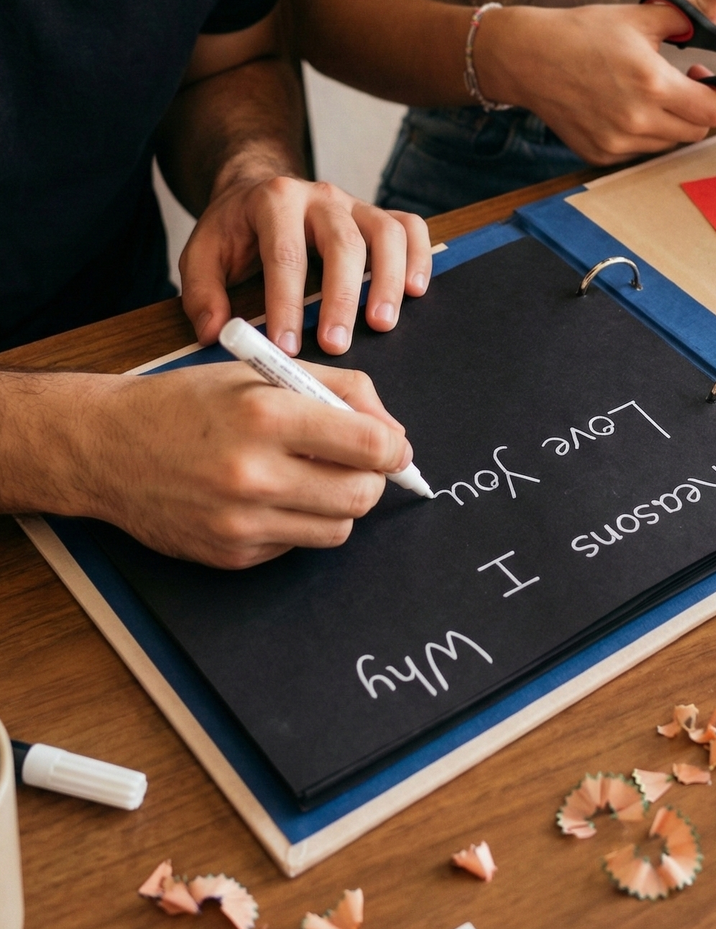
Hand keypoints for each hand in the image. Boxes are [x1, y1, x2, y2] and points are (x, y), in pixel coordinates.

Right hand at [80, 363, 411, 567]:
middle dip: (372, 480)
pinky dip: (297, 524)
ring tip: (312, 479)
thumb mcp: (262, 373)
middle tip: (357, 465)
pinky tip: (269, 498)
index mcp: (267, 414)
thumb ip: (338, 389)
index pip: (371, 445)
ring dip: (339, 505)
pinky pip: (297, 547)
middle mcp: (255, 473)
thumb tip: (393, 432)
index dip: (394, 447)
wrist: (108, 447)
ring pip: (338, 529)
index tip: (393, 447)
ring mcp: (242, 522)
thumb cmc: (188, 404)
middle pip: (363, 495)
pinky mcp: (232, 555)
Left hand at [179, 172, 432, 356]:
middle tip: (336, 344)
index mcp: (274, 201)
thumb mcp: (202, 254)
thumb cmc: (235, 230)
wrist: (259, 188)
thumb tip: (217, 334)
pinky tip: (414, 292)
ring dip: (387, 281)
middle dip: (341, 298)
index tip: (286, 348)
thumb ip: (203, 293)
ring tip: (383, 324)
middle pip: (343, 242)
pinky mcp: (378, 215)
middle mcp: (320, 196)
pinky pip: (410, 227)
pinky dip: (419, 258)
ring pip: (385, 233)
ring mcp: (355, 204)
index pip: (284, 254)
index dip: (286, 303)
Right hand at [473, 0, 715, 164]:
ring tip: (644, 93)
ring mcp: (617, 142)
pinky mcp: (600, 154)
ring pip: (667, 143)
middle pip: (695, 132)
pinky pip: (638, 152)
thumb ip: (694, 12)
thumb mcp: (640, 17)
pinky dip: (640, 134)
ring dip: (668, 121)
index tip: (699, 74)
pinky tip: (620, 107)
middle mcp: (637, 121)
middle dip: (694, 108)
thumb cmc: (582, 33)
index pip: (714, 111)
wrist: (528, 58)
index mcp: (652, 83)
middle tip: (676, 82)